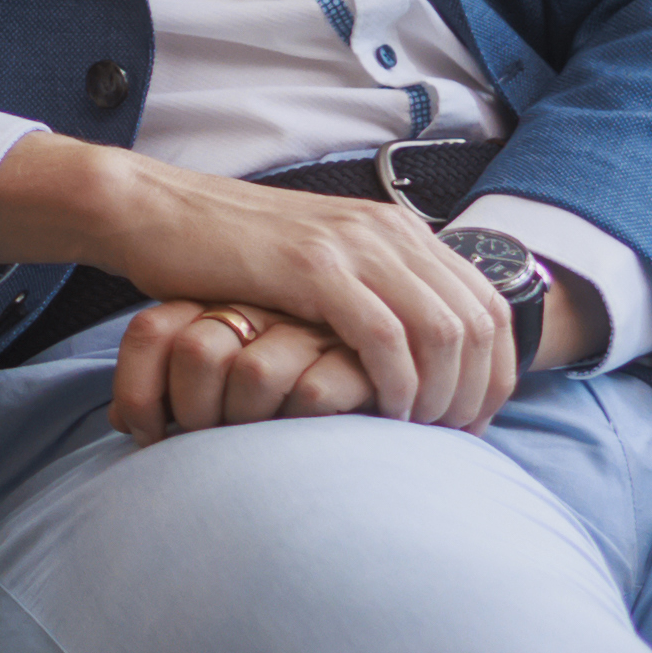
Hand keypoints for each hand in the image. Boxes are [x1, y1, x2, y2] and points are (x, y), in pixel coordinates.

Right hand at [108, 162, 519, 428]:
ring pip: (443, 331)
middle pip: (479, 323)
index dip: (495, 374)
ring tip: (417, 432)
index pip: (489, 306)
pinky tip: (383, 412)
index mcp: (399, 231)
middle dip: (476, 393)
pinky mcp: (313, 268)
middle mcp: (389, 232)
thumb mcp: (318, 269)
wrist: (156, 212)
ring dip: (441, 394)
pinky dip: (396, 384)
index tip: (473, 422)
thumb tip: (411, 356)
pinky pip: (385, 337)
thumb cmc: (228, 256)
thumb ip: (368, 296)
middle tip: (452, 440)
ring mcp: (353, 246)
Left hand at [108, 301, 376, 437]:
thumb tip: (118, 422)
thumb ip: (160, 390)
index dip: (137, 393)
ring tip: (252, 441)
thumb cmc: (278, 388)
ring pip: (249, 374)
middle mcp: (261, 306)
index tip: (145, 433)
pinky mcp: (359, 354)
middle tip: (202, 439)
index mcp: (218, 301)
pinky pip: (309, 391)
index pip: (149, 333)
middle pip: (194, 351)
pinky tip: (297, 436)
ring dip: (240, 420)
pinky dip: (294, 421)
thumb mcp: (208, 378)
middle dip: (190, 412)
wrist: (373, 384)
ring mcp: (311, 326)